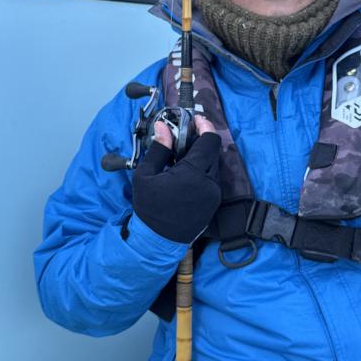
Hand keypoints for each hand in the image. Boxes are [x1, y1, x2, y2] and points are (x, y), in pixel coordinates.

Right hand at [132, 115, 221, 242]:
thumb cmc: (149, 207)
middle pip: (213, 151)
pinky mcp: (214, 203)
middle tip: (184, 137)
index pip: (210, 141)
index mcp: (194, 173)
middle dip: (201, 140)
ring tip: (182, 157)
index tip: (196, 119)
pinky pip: (213, 179)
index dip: (205, 126)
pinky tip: (186, 174)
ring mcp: (214, 194)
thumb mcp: (146, 175)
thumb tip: (163, 127)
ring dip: (202, 156)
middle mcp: (210, 183)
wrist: (158, 241)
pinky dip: (203, 171)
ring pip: (214, 165)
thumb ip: (159, 149)